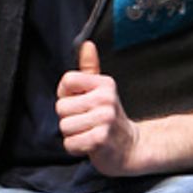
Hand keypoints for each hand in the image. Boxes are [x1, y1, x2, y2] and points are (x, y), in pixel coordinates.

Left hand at [55, 41, 140, 175]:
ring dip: (73, 134)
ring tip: (88, 132)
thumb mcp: (102, 90)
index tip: (79, 102)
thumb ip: (90, 69)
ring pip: (64, 126)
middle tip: (86, 122)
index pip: (67, 81)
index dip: (66, 94)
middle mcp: (105, 99)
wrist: (130, 147)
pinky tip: (89, 144)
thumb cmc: (109, 118)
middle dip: (69, 118)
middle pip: (61, 107)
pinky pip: (70, 143)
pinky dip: (76, 147)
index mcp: (104, 84)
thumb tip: (86, 45)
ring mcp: (104, 119)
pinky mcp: (100, 139)